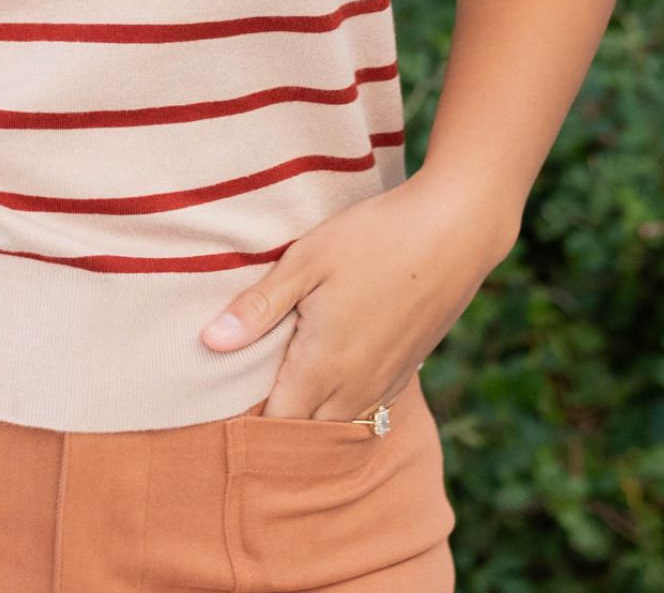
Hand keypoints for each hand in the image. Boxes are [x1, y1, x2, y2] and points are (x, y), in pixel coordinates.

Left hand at [198, 172, 511, 419]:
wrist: (453, 231)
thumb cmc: (373, 239)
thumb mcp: (305, 262)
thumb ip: (258, 308)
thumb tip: (210, 342)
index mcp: (322, 366)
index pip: (277, 423)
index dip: (249, 421)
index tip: (224, 403)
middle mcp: (355, 387)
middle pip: (307, 431)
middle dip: (279, 423)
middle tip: (247, 396)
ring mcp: (386, 381)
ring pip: (340, 423)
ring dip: (312, 416)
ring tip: (285, 387)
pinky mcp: (408, 368)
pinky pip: (369, 407)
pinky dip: (344, 404)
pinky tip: (331, 375)